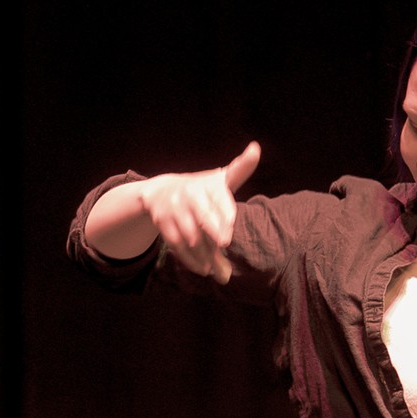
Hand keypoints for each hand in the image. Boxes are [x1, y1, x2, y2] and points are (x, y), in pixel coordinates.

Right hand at [141, 141, 261, 282]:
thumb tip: (255, 148)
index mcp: (208, 183)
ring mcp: (174, 207)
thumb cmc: (202, 189)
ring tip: (214, 269)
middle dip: (214, 230)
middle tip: (224, 242)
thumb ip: (241, 168)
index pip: (220, 200)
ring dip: (204, 255)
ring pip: (191, 235)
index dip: (226, 216)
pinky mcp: (162, 221)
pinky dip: (190, 260)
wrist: (161, 190)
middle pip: (204, 216)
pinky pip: (177, 244)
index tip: (230, 232)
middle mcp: (190, 192)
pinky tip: (202, 269)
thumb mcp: (221, 178)